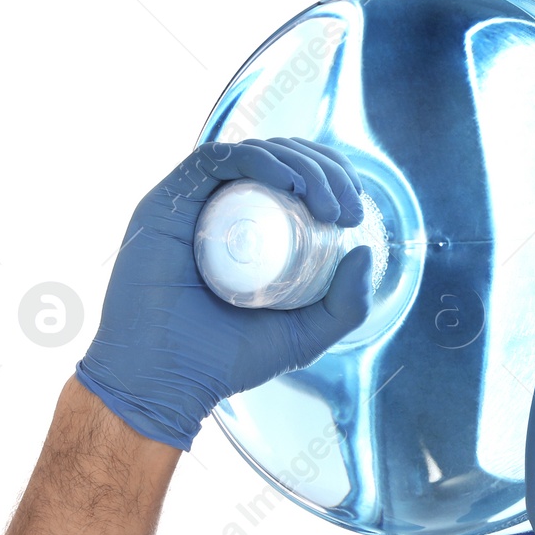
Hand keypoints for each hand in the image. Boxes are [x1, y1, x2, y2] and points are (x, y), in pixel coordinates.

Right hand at [75, 136, 373, 449]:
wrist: (169, 379)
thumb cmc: (228, 361)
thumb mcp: (306, 335)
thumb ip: (346, 306)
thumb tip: (365, 251)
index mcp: (255, 232)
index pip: (299, 185)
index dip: (333, 180)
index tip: (354, 214)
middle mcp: (225, 211)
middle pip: (282, 161)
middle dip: (325, 171)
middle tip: (345, 210)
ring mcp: (197, 203)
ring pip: (255, 155)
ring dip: (300, 166)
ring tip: (326, 203)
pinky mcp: (169, 200)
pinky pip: (214, 160)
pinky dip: (257, 160)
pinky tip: (288, 182)